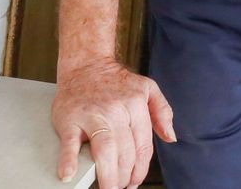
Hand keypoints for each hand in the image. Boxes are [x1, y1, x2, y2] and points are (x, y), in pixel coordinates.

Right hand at [52, 58, 174, 188]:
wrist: (85, 64)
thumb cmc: (116, 81)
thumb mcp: (148, 88)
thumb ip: (162, 112)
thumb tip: (171, 137)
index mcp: (136, 105)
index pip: (143, 146)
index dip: (140, 169)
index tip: (135, 181)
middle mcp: (116, 110)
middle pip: (125, 152)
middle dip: (125, 177)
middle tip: (120, 187)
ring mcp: (93, 115)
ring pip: (104, 150)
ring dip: (107, 175)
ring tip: (107, 188)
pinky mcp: (70, 119)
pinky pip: (70, 142)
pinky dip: (69, 160)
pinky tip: (69, 174)